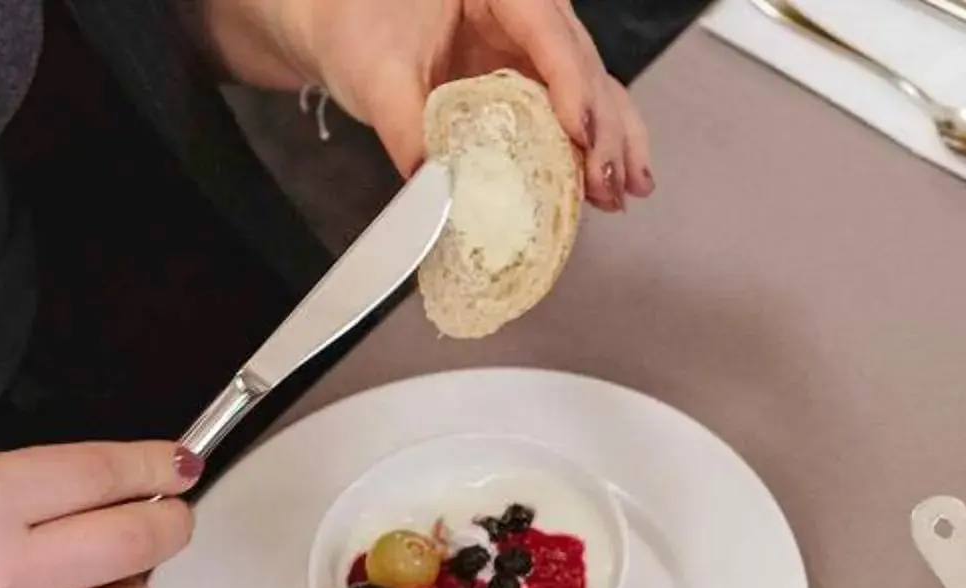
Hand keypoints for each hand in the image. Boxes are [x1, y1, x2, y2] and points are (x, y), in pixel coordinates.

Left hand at [262, 0, 652, 209]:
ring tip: (626, 190)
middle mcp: (527, 10)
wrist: (338, 26)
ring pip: (596, 85)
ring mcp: (535, 45)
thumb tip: (435, 192)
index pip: (546, 28)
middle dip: (601, 128)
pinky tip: (620, 179)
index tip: (579, 135)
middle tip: (605, 183)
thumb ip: (405, 128)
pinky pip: (580, 106)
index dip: (572, 84)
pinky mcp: (534, 78)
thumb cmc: (353, 26)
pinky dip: (600, 143)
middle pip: (582, 63)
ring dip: (614, 141)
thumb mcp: (374, 73)